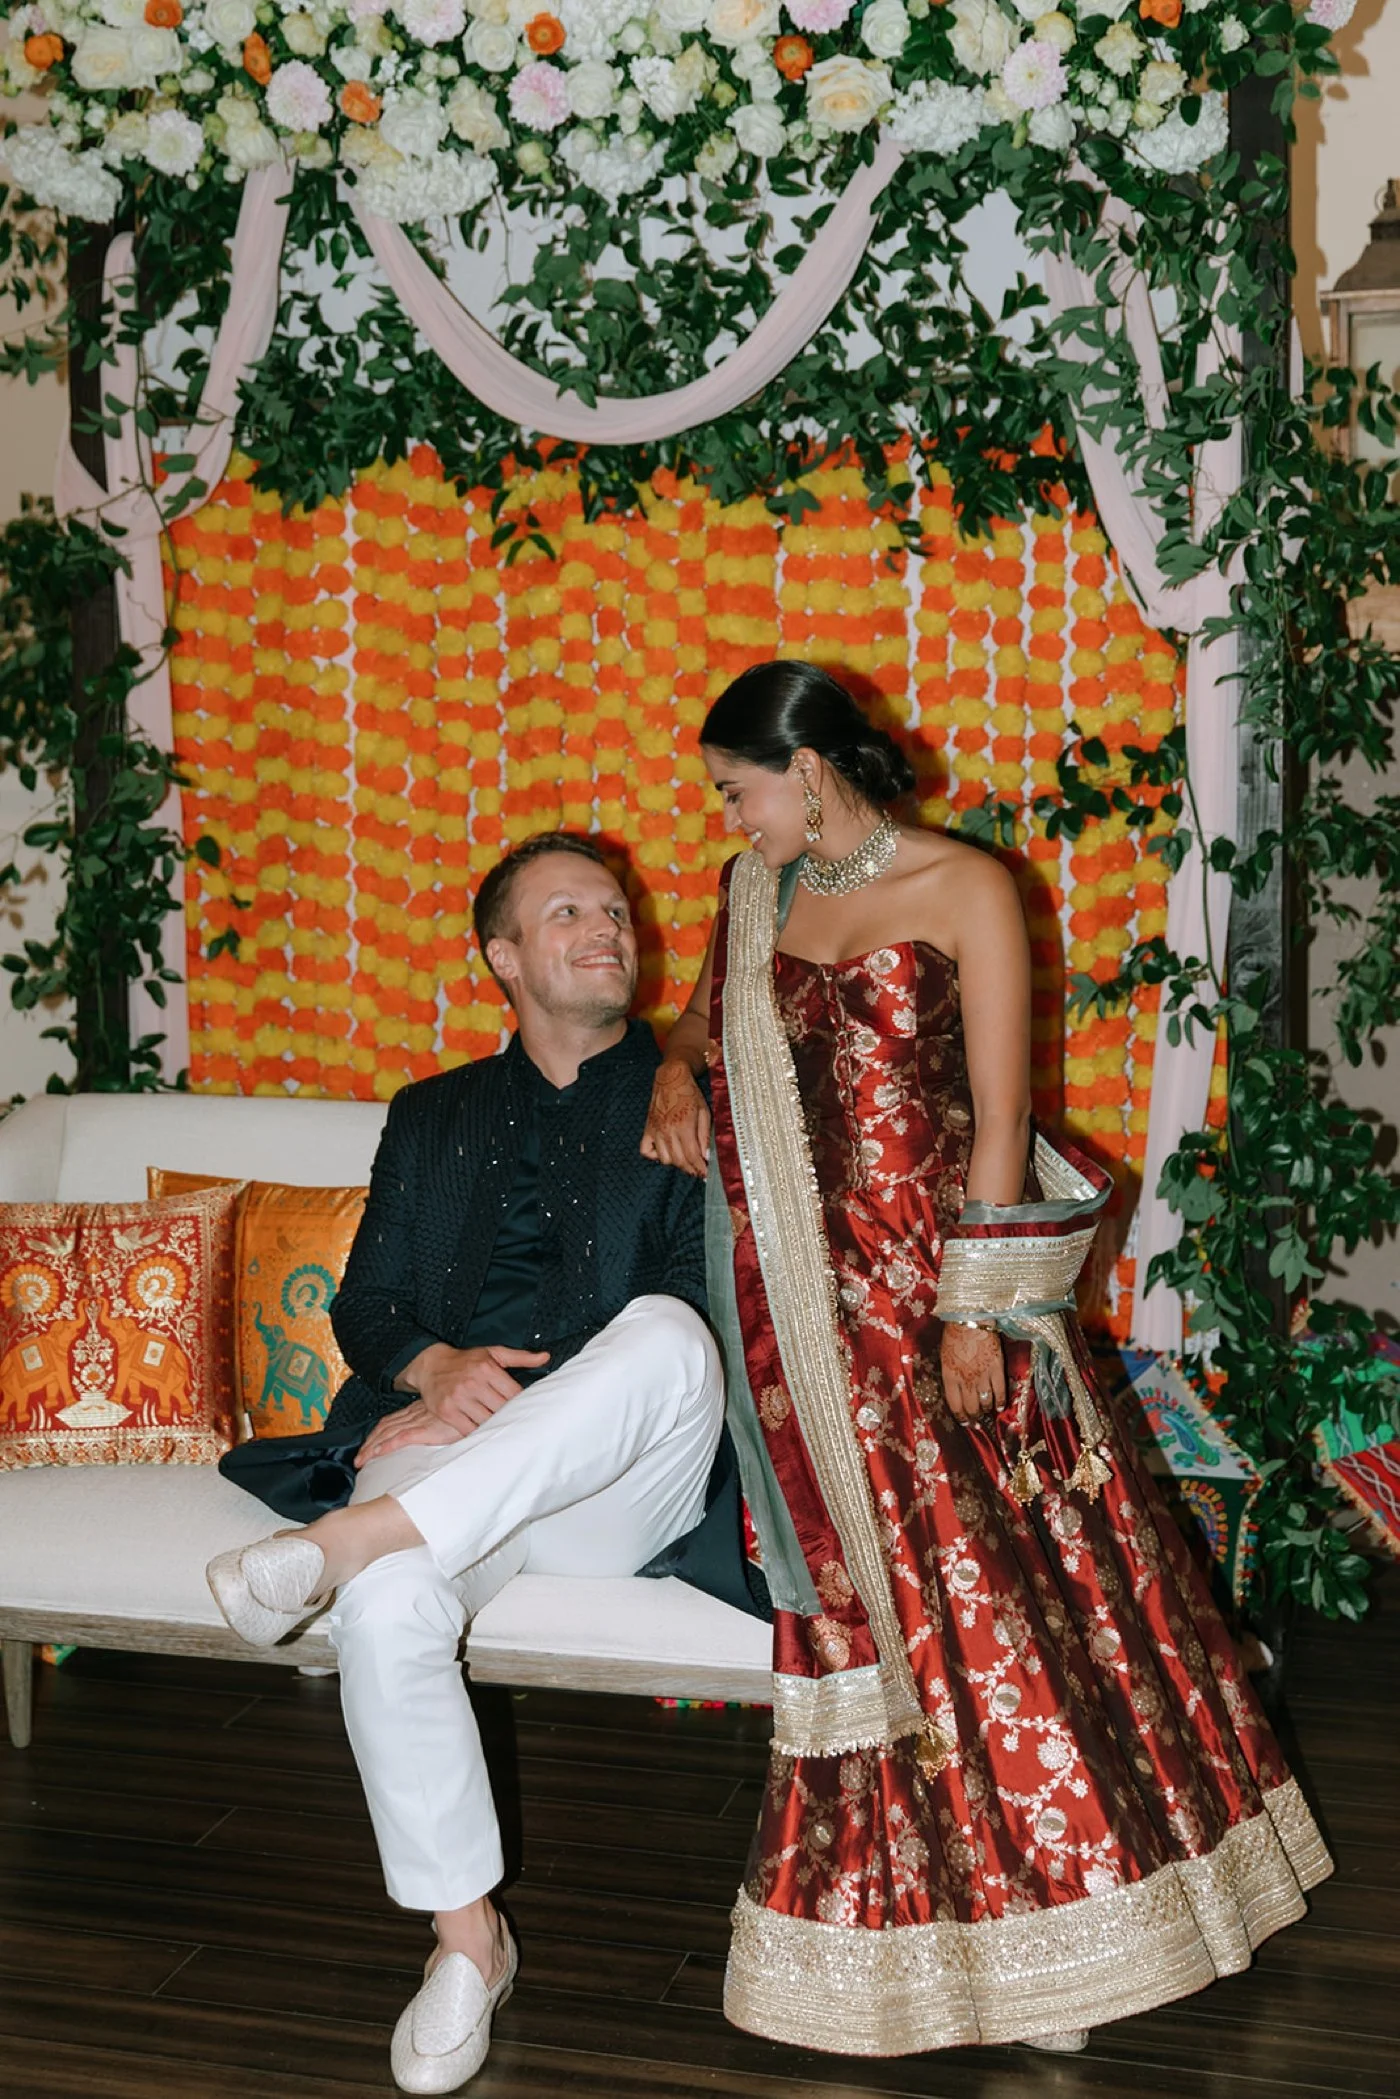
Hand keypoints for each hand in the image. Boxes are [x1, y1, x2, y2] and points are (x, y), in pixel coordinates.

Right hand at [356, 1341, 550, 1466]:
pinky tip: (485, 1435)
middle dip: (511, 1418)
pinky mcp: (447, 1411)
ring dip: (495, 1428)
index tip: (527, 1411)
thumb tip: (546, 1357)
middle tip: (519, 1426)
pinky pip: (468, 1429)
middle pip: (501, 1410)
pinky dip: (478, 1434)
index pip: (513, 1393)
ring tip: (505, 1433)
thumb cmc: (467, 1360)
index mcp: (488, 1368)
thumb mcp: (493, 1353)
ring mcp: (459, 1398)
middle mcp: (473, 1383)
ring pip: (486, 1422)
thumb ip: (521, 1357)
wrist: (431, 1365)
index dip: (522, 1404)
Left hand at [356, 1399, 467, 1466]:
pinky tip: (375, 1455)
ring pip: (388, 1433)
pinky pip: (399, 1438)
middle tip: (359, 1458)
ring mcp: (420, 1421)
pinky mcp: (425, 1430)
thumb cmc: (472, 1412)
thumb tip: (442, 1436)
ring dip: (372, 1447)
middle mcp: (416, 1414)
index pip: (393, 1421)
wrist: (481, 1406)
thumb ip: (445, 1426)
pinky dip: (385, 1446)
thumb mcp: (454, 1418)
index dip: (379, 1433)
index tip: (369, 1445)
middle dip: (370, 1442)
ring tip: (361, 1461)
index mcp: (421, 1410)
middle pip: (386, 1427)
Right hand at [641, 1058, 710, 1178]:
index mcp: (684, 1127)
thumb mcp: (704, 1112)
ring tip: (685, 1160)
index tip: (705, 1174)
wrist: (670, 1078)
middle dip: (691, 1170)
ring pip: (665, 1159)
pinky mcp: (647, 1129)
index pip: (692, 1156)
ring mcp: (656, 1131)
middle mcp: (668, 1131)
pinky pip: (646, 1151)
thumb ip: (705, 1136)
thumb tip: (707, 1156)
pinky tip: (665, 1152)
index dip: (700, 1168)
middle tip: (698, 1171)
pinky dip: (655, 1156)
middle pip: (679, 1161)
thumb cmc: (690, 1093)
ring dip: (676, 1164)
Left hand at [940, 1322, 1005, 1422]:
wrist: (971, 1319)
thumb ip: (951, 1377)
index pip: (955, 1405)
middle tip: (976, 1420)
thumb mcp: (945, 1358)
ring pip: (985, 1402)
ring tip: (986, 1411)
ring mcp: (982, 1376)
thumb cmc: (954, 1335)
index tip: (965, 1422)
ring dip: (986, 1409)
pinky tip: (1001, 1406)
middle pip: (971, 1408)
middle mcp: (966, 1380)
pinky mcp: (997, 1369)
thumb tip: (957, 1392)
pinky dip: (1001, 1402)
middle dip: (974, 1417)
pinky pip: (1000, 1392)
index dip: (961, 1417)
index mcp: (950, 1377)